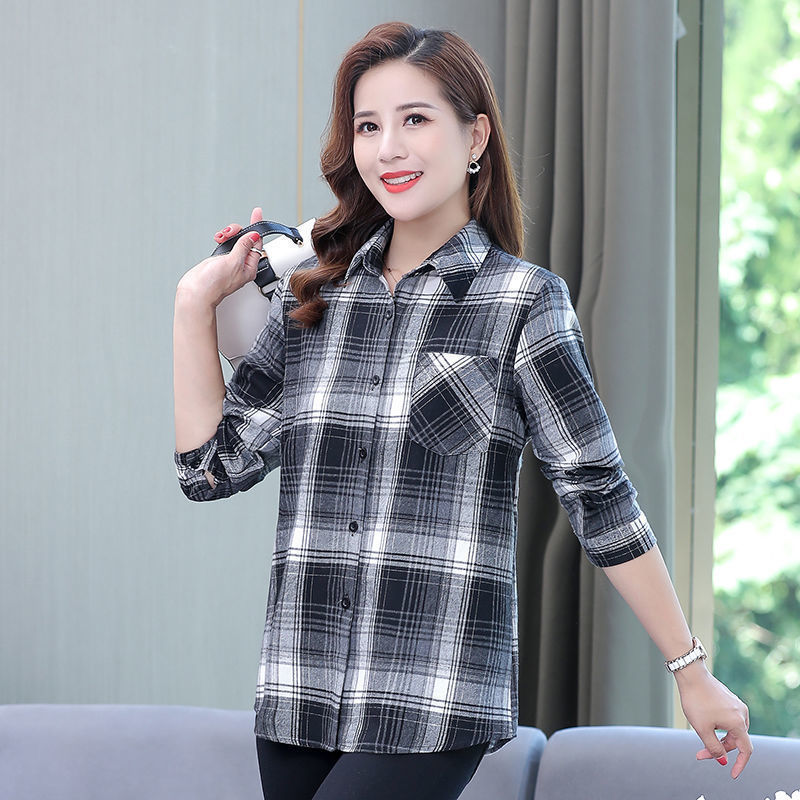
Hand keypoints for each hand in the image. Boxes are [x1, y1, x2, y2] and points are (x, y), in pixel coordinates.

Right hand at [176, 207, 264, 307]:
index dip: (256, 227)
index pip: (257, 243)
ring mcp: (230, 262)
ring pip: (235, 240)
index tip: (257, 213)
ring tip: (221, 237)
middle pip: (245, 239)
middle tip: (229, 232)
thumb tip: (254, 236)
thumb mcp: (233, 261)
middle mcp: (241, 264)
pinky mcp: (219, 260)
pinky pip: (225, 244)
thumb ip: (244, 247)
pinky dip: (222, 239)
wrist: (196, 292)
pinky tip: (218, 239)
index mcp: (249, 267)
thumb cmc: (214, 284)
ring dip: (228, 234)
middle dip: (238, 231)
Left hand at [674, 661, 752, 778]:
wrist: (691, 674)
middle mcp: (742, 713)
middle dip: (719, 749)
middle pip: (736, 740)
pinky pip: (728, 718)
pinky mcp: (729, 698)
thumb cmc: (696, 700)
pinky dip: (718, 726)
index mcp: (739, 723)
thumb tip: (722, 760)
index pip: (746, 750)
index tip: (732, 774)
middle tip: (700, 753)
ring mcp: (736, 705)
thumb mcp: (702, 729)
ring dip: (719, 737)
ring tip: (701, 734)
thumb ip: (714, 748)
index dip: (740, 764)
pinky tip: (705, 722)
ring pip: (731, 729)